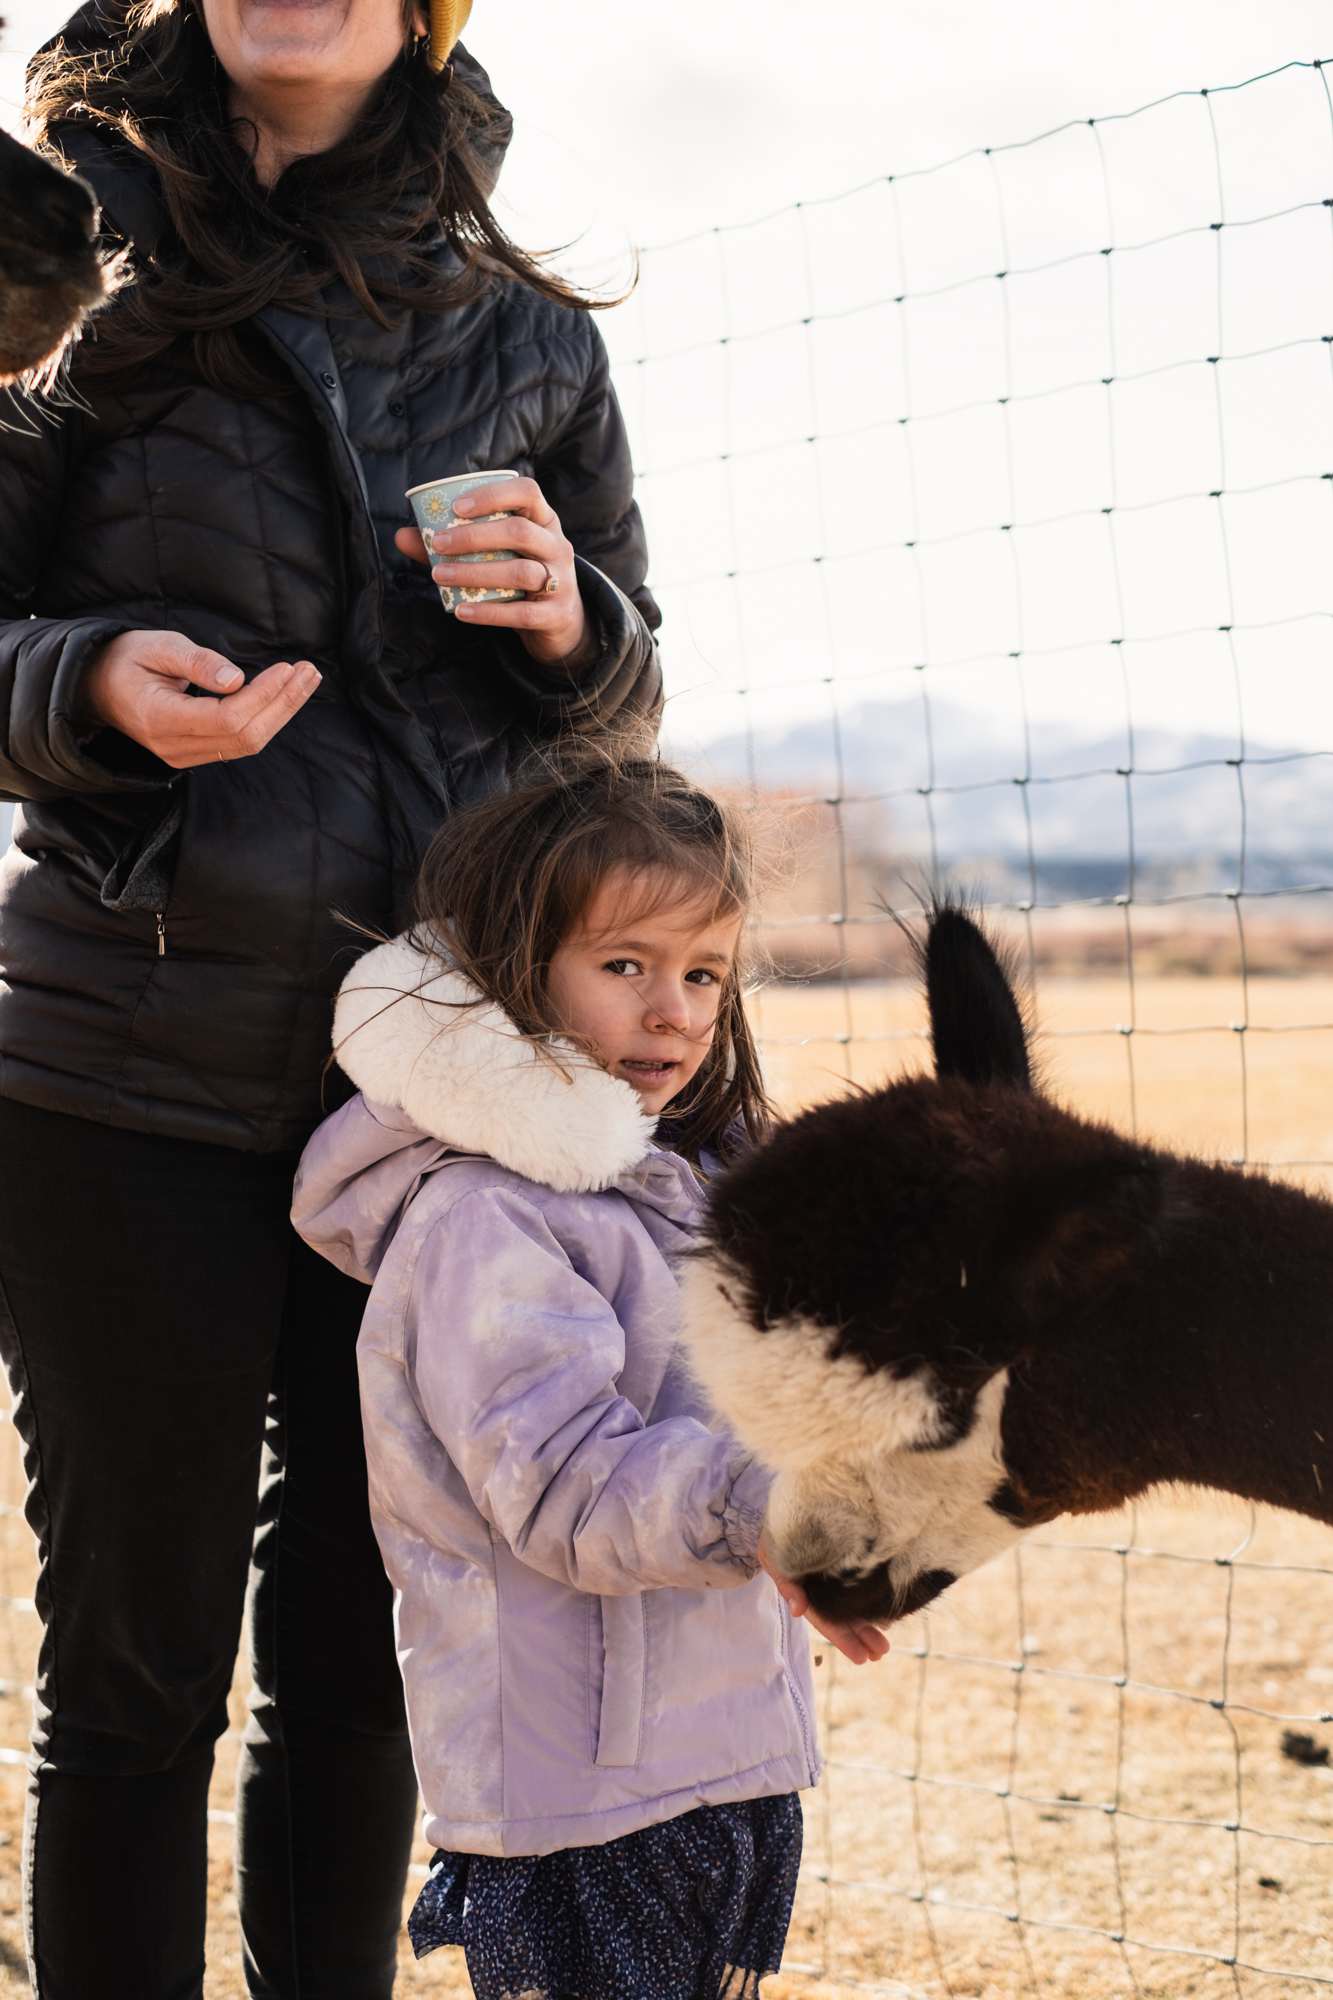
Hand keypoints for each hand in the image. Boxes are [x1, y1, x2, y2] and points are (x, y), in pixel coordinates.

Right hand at [82, 631, 321, 770]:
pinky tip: (284, 696)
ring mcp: (184, 755)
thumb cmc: (126, 660)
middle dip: (283, 704)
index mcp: (161, 719)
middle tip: (310, 672)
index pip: (228, 717)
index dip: (263, 696)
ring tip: (306, 680)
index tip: (288, 668)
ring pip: (247, 743)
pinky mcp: (194, 753)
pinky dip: (266, 719)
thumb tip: (236, 679)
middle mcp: (174, 746)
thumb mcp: (156, 646)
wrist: (97, 687)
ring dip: (281, 712)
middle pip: (245, 736)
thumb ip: (195, 661)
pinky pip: (238, 743)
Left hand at [394, 474, 588, 669]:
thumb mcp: (495, 554)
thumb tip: (401, 536)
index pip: (527, 492)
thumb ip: (452, 545)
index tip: (457, 506)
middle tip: (438, 543)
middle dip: (474, 536)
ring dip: (475, 573)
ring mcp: (561, 581)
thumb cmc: (519, 577)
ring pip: (520, 572)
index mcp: (543, 520)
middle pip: (519, 532)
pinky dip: (488, 612)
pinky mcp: (556, 615)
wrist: (560, 623)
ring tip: (439, 576)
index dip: (493, 494)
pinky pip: (521, 613)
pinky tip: (460, 610)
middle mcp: (556, 545)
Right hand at [758, 1540, 889, 1667]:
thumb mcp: (774, 1558)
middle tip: (881, 1653)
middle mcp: (822, 1588)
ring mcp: (835, 1576)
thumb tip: (798, 1611)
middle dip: (860, 1636)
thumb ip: (785, 1584)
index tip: (862, 1657)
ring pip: (853, 1605)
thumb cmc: (778, 1536)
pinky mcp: (847, 1561)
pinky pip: (861, 1585)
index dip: (842, 1638)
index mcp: (806, 1590)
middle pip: (843, 1617)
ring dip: (868, 1626)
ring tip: (884, 1647)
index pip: (825, 1619)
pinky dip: (871, 1601)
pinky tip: (885, 1616)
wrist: (792, 1511)